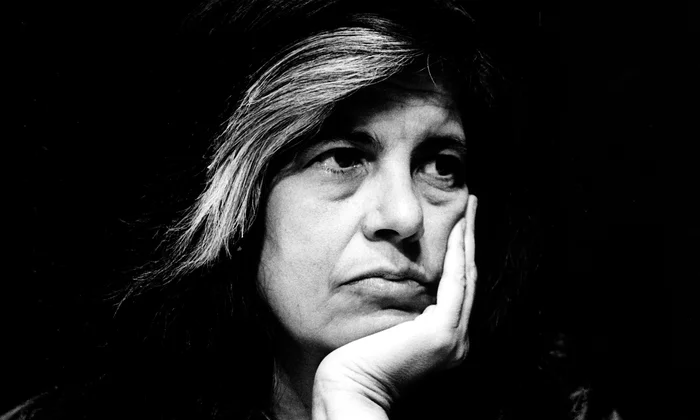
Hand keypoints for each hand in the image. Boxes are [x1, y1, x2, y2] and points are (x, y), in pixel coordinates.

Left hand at [312, 195, 477, 419]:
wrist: (353, 387)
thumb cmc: (360, 359)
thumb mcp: (389, 326)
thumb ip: (404, 308)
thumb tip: (402, 282)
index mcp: (444, 337)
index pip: (456, 287)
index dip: (460, 253)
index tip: (459, 223)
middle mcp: (457, 338)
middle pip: (467, 277)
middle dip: (470, 238)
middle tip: (472, 206)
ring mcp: (454, 337)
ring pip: (466, 275)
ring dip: (468, 238)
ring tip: (471, 208)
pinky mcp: (443, 333)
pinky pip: (455, 282)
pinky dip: (458, 253)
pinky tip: (458, 229)